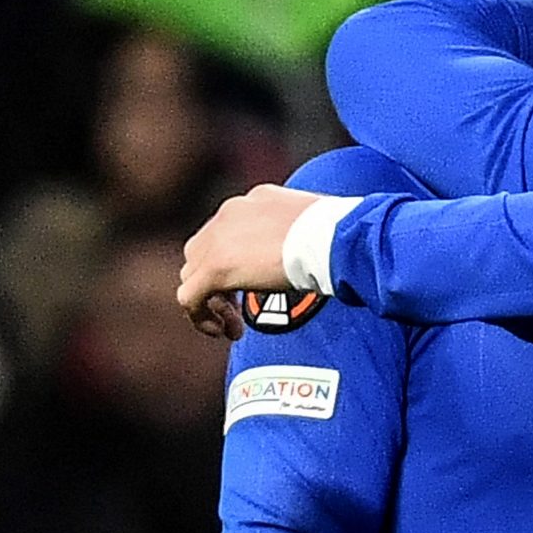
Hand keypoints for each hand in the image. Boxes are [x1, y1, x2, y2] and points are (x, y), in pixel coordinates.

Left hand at [179, 184, 324, 338]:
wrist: (335, 239)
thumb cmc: (343, 235)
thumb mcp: (316, 225)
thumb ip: (301, 234)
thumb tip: (315, 250)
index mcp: (255, 201)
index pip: (227, 230)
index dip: (236, 261)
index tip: (256, 283)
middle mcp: (229, 214)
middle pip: (202, 251)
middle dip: (217, 281)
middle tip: (240, 305)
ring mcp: (218, 240)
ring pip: (193, 275)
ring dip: (212, 301)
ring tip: (235, 324)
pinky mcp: (215, 268)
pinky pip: (190, 298)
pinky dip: (200, 317)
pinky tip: (223, 332)